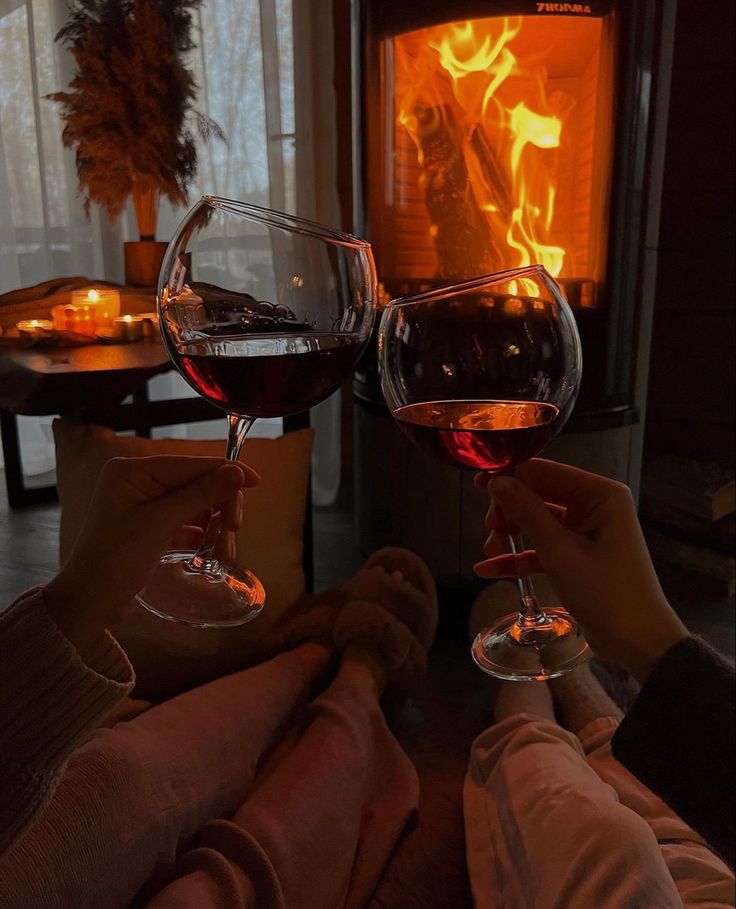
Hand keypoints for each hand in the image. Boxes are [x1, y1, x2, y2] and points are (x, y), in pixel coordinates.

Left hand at [44, 456, 258, 653]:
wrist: (89, 602)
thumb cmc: (115, 559)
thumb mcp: (159, 524)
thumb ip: (200, 495)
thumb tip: (237, 473)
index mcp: (133, 472)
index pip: (190, 464)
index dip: (224, 472)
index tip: (256, 481)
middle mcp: (140, 481)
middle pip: (197, 483)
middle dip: (219, 506)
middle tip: (233, 530)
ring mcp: (147, 504)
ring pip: (198, 504)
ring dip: (215, 525)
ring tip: (223, 552)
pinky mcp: (154, 525)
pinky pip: (189, 521)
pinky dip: (203, 535)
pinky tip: (212, 552)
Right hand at [474, 459, 688, 682]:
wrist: (638, 642)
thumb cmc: (605, 591)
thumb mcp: (559, 550)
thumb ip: (526, 511)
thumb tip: (497, 481)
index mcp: (599, 494)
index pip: (545, 471)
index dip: (510, 475)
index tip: (476, 482)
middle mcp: (594, 506)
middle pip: (539, 495)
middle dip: (509, 510)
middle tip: (489, 527)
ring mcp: (586, 532)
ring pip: (537, 521)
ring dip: (511, 534)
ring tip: (490, 550)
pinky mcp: (579, 556)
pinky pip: (543, 547)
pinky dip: (519, 557)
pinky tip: (488, 568)